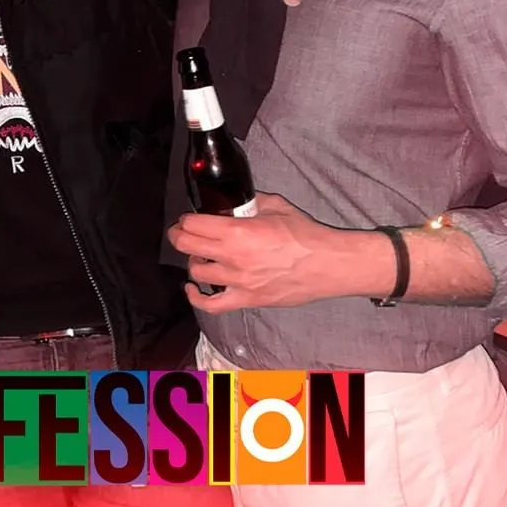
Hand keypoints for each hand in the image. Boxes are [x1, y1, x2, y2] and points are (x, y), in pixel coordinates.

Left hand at [167, 194, 357, 312]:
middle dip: (179, 236)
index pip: (193, 225)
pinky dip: (196, 297)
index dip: (185, 219)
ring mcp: (238, 281)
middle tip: (182, 232)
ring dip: (194, 261)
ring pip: (196, 272)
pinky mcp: (246, 299)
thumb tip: (234, 201)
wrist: (327, 263)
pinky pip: (211, 305)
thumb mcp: (274, 205)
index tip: (188, 218)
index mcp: (237, 231)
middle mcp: (232, 257)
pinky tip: (192, 288)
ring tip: (201, 255)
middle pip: (187, 246)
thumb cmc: (304, 234)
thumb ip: (249, 202)